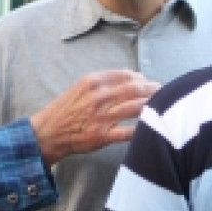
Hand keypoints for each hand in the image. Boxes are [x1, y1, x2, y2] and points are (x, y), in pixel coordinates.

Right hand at [28, 69, 158, 165]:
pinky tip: (151, 128)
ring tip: (162, 108)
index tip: (149, 83)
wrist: (48, 132)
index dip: (143, 79)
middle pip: (135, 89)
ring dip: (152, 107)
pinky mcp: (101, 136)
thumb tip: (132, 78)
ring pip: (135, 108)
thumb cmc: (66, 109)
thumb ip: (103, 82)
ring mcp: (100, 117)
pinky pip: (128, 132)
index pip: (127, 75)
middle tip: (163, 93)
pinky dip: (142, 129)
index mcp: (93, 81)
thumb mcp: (80, 87)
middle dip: (153, 90)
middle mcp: (98, 97)